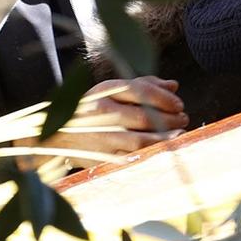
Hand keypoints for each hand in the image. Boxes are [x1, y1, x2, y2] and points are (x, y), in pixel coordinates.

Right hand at [41, 77, 186, 157]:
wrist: (57, 135)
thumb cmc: (91, 110)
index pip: (141, 90)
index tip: (178, 104)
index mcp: (105, 91)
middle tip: (183, 118)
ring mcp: (101, 136)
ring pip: (139, 139)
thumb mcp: (111, 90)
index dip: (164, 98)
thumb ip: (143, 84)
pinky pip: (131, 156)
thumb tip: (174, 85)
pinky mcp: (101, 156)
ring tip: (178, 133)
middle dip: (169, 118)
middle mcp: (102, 112)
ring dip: (164, 137)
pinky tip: (162, 149)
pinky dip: (150, 153)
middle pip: (143, 115)